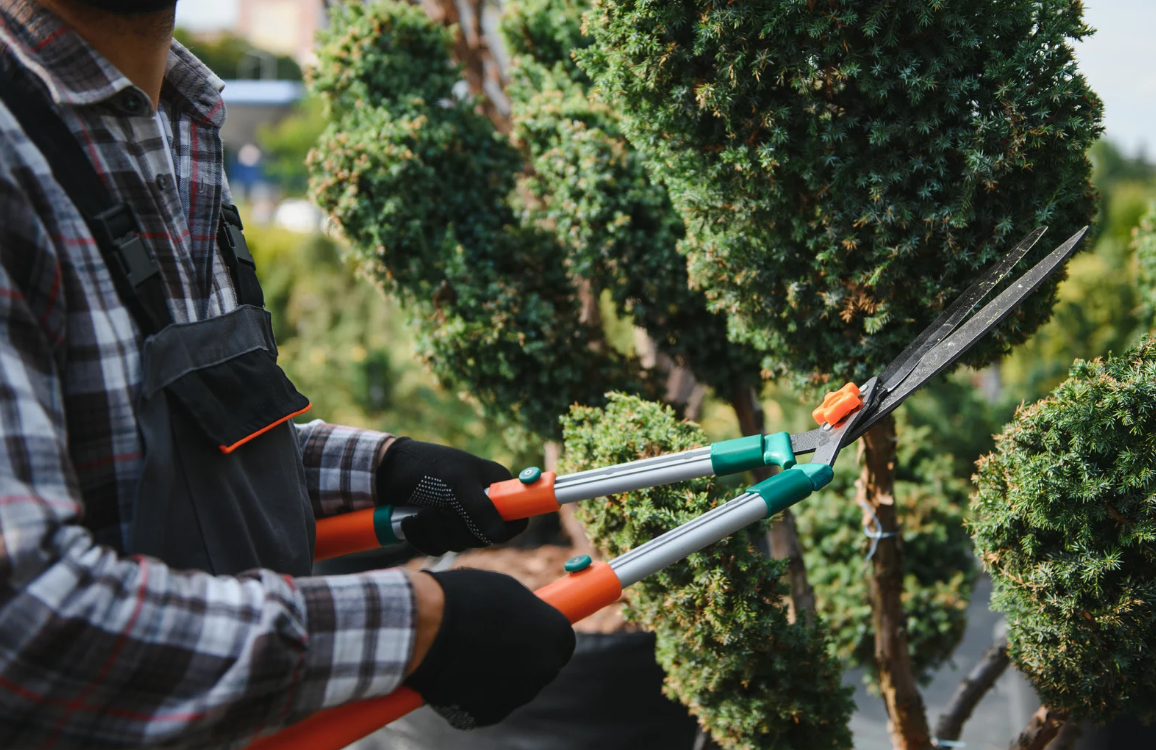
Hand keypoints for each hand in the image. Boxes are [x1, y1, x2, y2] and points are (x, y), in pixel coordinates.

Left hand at [376, 438, 526, 554]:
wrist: (386, 469)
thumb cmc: (426, 466)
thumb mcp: (456, 482)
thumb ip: (480, 508)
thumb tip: (500, 535)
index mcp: (495, 487)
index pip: (516, 520)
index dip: (503, 529)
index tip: (481, 529)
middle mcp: (482, 504)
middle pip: (484, 538)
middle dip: (455, 529)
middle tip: (437, 510)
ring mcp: (460, 518)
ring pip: (459, 545)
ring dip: (435, 532)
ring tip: (419, 512)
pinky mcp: (439, 528)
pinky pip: (438, 548)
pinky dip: (422, 538)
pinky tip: (410, 521)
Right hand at [403, 569, 575, 728]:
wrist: (427, 628)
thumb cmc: (467, 599)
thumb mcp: (506, 591)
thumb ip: (524, 612)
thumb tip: (525, 618)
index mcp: (556, 636)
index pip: (561, 643)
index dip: (542, 638)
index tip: (528, 634)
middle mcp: (544, 670)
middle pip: (538, 668)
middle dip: (520, 659)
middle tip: (491, 642)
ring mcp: (517, 696)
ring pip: (510, 687)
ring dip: (495, 676)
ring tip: (464, 651)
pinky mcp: (488, 715)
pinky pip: (483, 703)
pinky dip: (471, 693)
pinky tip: (453, 671)